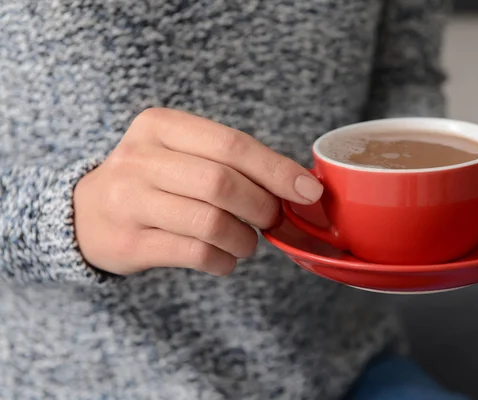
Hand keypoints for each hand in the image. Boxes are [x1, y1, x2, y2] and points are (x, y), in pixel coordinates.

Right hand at [74, 108, 322, 275]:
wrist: (86, 214)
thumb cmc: (154, 180)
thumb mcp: (182, 153)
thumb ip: (232, 162)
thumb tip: (300, 187)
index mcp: (160, 126)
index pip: (232, 145)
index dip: (277, 170)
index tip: (309, 192)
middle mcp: (139, 159)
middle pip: (223, 184)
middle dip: (262, 207)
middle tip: (272, 219)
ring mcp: (129, 202)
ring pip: (211, 222)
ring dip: (244, 239)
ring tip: (246, 242)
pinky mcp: (129, 243)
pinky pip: (196, 253)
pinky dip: (224, 261)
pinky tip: (224, 258)